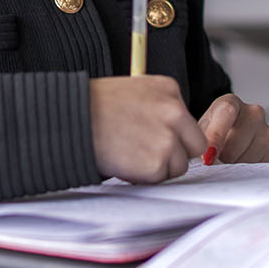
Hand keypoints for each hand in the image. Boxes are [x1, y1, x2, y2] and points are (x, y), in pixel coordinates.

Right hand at [90, 75, 208, 183]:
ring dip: (159, 167)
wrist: (73, 120)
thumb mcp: (133, 92)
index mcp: (169, 90)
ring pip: (179, 165)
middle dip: (175, 153)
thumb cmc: (94, 106)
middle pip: (195, 145)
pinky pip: (160, 178)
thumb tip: (171, 131)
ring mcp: (168, 138)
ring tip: (131, 155)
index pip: (188, 120)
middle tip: (148, 153)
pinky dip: (145, 177)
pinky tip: (126, 162)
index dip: (172, 133)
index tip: (153, 136)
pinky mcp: (157, 163)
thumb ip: (157, 108)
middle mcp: (174, 112)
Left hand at [199, 93, 268, 163]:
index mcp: (232, 102)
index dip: (216, 136)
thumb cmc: (213, 130)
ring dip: (233, 167)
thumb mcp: (200, 129)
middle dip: (221, 158)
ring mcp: (267, 132)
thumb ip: (202, 139)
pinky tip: (238, 164)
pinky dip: (245, 173)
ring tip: (227, 159)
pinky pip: (257, 170)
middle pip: (235, 144)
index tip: (208, 156)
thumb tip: (208, 158)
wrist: (228, 134)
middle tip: (214, 160)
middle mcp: (254, 114)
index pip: (227, 113)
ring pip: (246, 160)